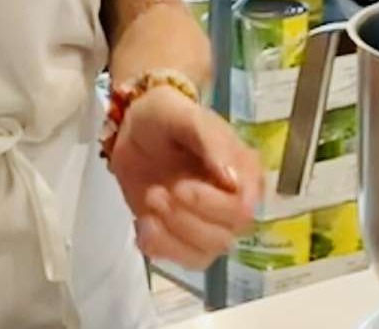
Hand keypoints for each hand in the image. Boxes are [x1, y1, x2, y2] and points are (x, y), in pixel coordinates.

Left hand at [109, 86, 261, 269]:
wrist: (134, 128)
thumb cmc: (167, 116)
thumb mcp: (186, 117)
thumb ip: (213, 142)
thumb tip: (234, 181)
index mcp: (244, 173)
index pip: (243, 209)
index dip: (212, 206)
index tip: (180, 186)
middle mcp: (233, 204)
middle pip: (224, 237)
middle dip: (184, 219)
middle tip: (157, 192)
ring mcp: (209, 225)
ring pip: (203, 254)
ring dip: (170, 234)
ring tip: (150, 201)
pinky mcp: (183, 238)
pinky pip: (180, 261)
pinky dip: (158, 247)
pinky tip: (142, 222)